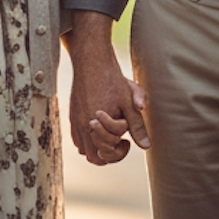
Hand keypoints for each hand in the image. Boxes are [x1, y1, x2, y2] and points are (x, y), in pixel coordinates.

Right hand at [66, 11, 149, 164]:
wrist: (91, 61)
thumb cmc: (113, 80)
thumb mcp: (129, 102)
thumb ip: (137, 125)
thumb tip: (146, 146)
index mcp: (98, 124)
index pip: (109, 152)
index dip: (121, 150)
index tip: (127, 141)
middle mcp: (84, 125)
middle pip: (95, 158)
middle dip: (109, 154)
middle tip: (120, 142)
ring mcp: (75, 121)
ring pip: (84, 150)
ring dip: (98, 148)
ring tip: (110, 136)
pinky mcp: (72, 116)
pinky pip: (77, 139)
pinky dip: (88, 140)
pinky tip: (100, 129)